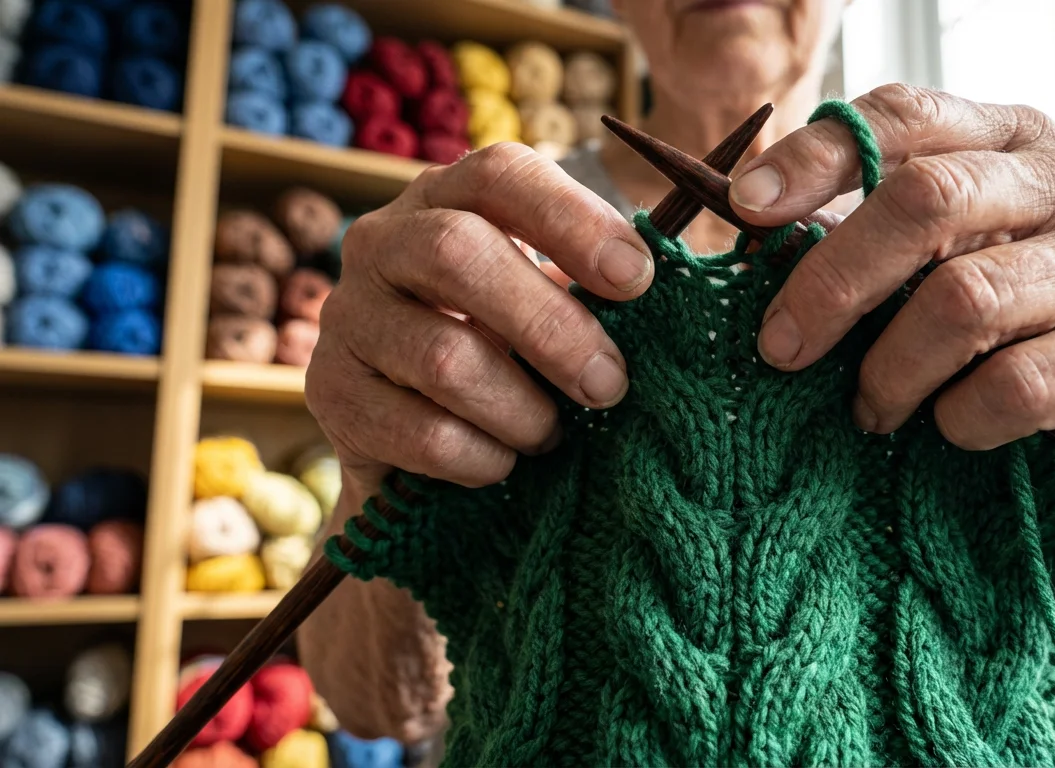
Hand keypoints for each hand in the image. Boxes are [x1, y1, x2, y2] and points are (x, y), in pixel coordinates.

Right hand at [306, 143, 654, 494]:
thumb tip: (666, 292)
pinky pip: (422, 433)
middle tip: (610, 385)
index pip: (500, 174)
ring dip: (521, 409)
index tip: (637, 280)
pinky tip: (503, 462)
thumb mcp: (546, 303)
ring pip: (444, 357)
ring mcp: (347, 316)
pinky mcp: (330, 392)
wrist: (415, 446)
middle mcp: (382, 241)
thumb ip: (593, 288)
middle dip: (552, 327)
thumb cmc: (506, 354)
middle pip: (459, 254)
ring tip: (551, 433)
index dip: (572, 219)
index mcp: (446, 198)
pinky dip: (483, 458)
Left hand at [730, 85, 1054, 465]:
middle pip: (930, 200)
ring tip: (869, 412)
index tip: (746, 210)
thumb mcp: (940, 263)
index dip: (819, 157)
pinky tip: (950, 430)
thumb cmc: (1007, 333)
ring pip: (966, 299)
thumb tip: (751, 231)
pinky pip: (1018, 383)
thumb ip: (867, 234)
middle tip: (781, 347)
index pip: (908, 117)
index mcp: (1014, 140)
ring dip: (892, 369)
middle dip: (835, 280)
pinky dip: (961, 417)